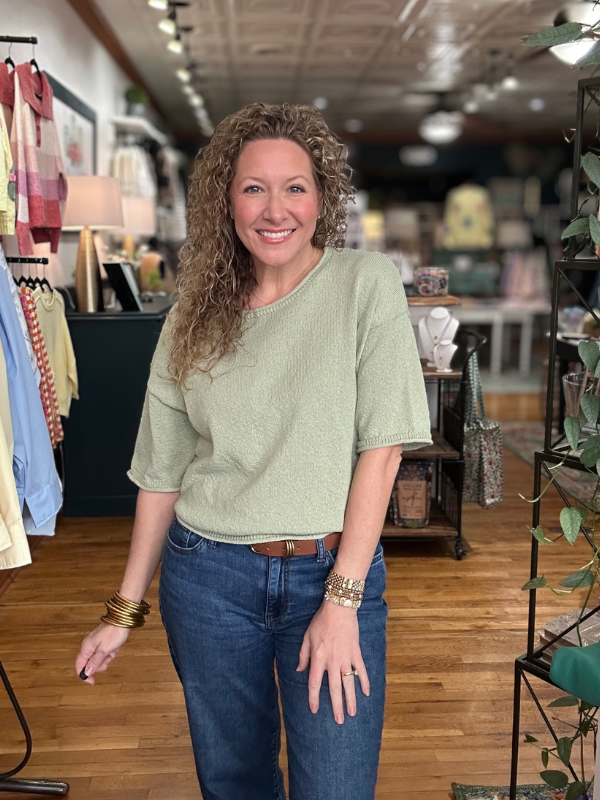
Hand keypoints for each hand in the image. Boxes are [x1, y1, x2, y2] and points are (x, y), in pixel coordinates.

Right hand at [74, 623, 130, 684]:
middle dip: (100, 664)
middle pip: (90, 664)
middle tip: (109, 657)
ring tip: (113, 650)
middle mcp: (88, 647)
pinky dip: (110, 653)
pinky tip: (115, 648)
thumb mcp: (104, 650)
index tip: (92, 682)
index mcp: (86, 648)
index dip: (84, 675)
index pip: (79, 666)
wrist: (123, 620)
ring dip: (107, 658)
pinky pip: (104, 654)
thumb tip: (86, 673)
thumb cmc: (113, 634)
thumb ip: (94, 662)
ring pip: (98, 660)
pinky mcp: (102, 644)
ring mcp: (96, 645)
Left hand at [297, 599, 369, 723]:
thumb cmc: (320, 621)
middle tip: (339, 721)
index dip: (314, 698)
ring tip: (352, 713)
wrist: (339, 608)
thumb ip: (303, 655)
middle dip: (336, 706)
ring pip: (349, 683)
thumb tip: (299, 670)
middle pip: (334, 688)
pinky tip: (367, 693)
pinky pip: (361, 669)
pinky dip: (365, 681)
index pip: (315, 683)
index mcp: (319, 657)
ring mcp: (346, 657)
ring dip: (351, 699)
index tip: (314, 710)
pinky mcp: (356, 652)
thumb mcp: (307, 637)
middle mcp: (333, 661)